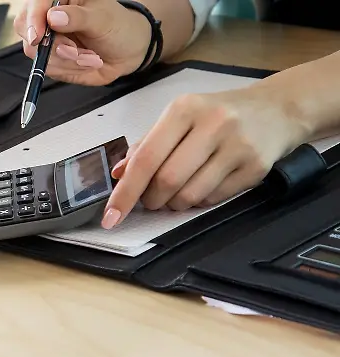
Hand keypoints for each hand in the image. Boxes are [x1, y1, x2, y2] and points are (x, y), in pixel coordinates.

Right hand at [14, 0, 153, 85]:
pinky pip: (46, 68)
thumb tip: (54, 17)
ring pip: (36, 53)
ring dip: (66, 60)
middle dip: (52, 45)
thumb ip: (78, 17)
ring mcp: (47, 39)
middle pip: (27, 29)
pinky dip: (68, 69)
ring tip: (89, 57)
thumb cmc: (118, 27)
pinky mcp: (50, 59)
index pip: (35, 4)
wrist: (127, 52)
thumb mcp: (103, 19)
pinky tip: (85, 62)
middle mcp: (49, 17)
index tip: (39, 36)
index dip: (33, 19)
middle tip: (75, 49)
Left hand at [101, 86, 309, 227]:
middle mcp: (212, 124)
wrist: (277, 109)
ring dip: (174, 204)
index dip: (125, 192)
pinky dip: (200, 201)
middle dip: (151, 199)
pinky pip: (214, 199)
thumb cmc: (217, 115)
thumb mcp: (180, 118)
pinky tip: (203, 185)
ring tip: (177, 193)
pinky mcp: (256, 167)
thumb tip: (119, 174)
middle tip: (151, 199)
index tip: (111, 216)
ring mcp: (237, 146)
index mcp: (184, 109)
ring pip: (190, 195)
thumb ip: (148, 144)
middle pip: (167, 181)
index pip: (146, 158)